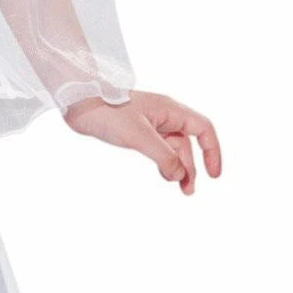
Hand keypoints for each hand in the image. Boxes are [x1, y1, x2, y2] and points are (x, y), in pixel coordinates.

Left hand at [63, 89, 221, 194]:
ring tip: (180, 188)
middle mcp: (164, 116)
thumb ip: (164, 156)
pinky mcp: (136, 130)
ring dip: (178, 168)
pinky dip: (163, 162)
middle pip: (188, 144)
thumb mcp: (139, 136)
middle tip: (188, 191)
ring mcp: (150, 123)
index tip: (214, 175)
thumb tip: (180, 175)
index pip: (203, 129)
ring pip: (173, 148)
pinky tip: (164, 175)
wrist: (78, 102)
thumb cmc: (108, 112)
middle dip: (192, 167)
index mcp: (170, 110)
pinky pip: (158, 148)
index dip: (212, 151)